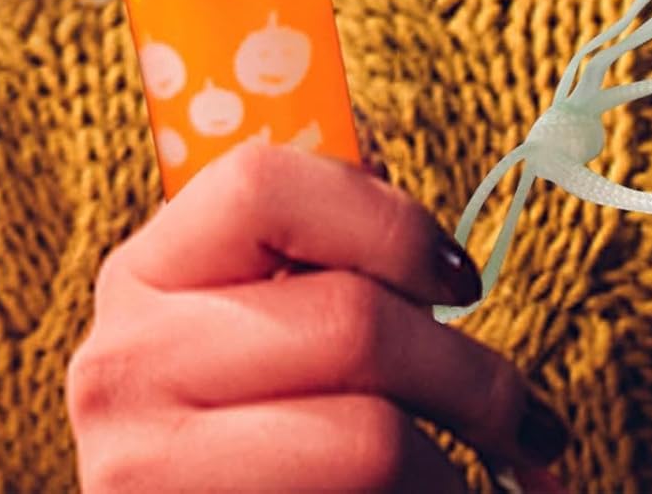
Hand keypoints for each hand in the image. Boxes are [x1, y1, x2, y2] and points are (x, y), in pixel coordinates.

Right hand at [66, 138, 570, 491]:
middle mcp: (128, 362)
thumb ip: (316, 261)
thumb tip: (444, 257)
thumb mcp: (246, 321)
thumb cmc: (240, 424)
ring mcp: (148, 466)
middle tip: (523, 417)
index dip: (387, 222)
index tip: (460, 280)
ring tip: (475, 477)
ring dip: (452, 463)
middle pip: (351, 323)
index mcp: (146, 273)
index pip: (263, 187)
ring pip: (371, 440)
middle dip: (469, 375)